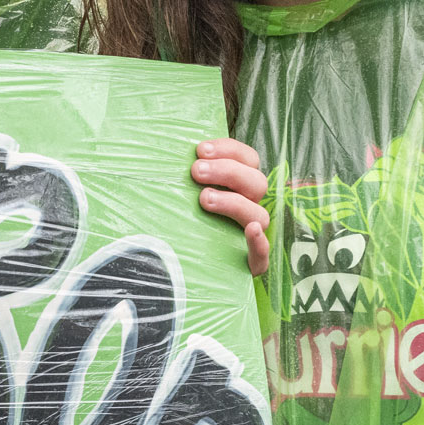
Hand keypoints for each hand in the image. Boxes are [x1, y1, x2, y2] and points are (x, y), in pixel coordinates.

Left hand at [192, 138, 268, 275]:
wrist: (188, 274)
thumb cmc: (182, 226)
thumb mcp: (182, 198)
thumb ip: (182, 179)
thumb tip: (160, 158)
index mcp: (241, 188)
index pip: (249, 160)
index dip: (229, 150)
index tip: (200, 150)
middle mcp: (250, 208)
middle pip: (256, 182)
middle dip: (227, 171)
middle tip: (196, 171)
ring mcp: (253, 237)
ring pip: (259, 214)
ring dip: (234, 202)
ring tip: (204, 199)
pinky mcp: (252, 264)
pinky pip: (263, 253)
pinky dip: (259, 241)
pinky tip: (250, 231)